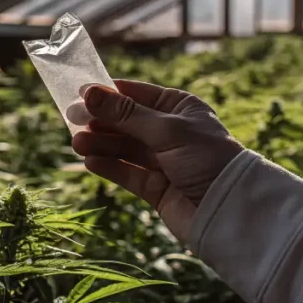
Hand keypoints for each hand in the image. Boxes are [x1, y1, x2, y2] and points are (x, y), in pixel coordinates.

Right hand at [72, 80, 242, 240]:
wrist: (230, 209)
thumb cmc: (207, 158)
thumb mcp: (166, 130)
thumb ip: (126, 114)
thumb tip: (89, 93)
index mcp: (180, 108)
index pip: (138, 95)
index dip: (109, 94)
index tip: (80, 92)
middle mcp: (171, 132)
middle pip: (127, 122)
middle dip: (101, 121)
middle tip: (71, 119)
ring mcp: (163, 161)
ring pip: (124, 148)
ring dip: (101, 143)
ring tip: (77, 143)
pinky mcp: (156, 188)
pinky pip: (127, 172)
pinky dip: (109, 166)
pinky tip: (90, 161)